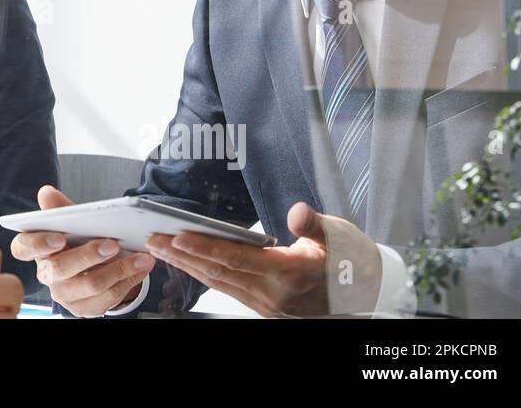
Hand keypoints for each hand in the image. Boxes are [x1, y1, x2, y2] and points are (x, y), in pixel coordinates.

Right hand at [10, 185, 153, 316]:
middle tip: (112, 244)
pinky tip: (140, 269)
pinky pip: (107, 299)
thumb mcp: (70, 222)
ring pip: (90, 285)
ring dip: (119, 269)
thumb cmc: (77, 241)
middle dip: (88, 255)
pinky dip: (127, 282)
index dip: (38, 244)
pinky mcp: (84, 309)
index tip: (59, 237)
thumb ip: (60, 208)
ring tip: (140, 257)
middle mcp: (47, 274)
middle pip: (60, 267)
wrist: (94, 267)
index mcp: (36, 250)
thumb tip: (46, 192)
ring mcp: (64, 295)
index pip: (23, 248)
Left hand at [145, 201, 381, 316]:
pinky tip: (188, 263)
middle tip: (152, 240)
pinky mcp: (266, 307)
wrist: (368, 294)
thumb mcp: (341, 237)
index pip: (237, 259)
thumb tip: (297, 212)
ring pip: (219, 282)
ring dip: (187, 265)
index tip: (177, 236)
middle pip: (218, 271)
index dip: (205, 247)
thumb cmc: (352, 260)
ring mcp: (268, 304)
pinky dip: (204, 274)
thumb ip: (314, 225)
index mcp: (289, 273)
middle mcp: (273, 293)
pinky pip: (228, 289)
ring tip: (161, 248)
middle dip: (183, 255)